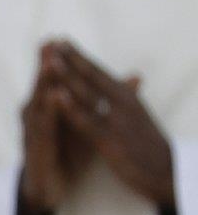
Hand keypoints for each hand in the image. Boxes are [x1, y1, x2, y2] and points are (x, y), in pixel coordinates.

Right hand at [21, 53, 90, 211]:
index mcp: (49, 111)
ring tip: (47, 64)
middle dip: (43, 65)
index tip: (60, 38)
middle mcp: (37, 119)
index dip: (55, 61)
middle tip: (48, 42)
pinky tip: (50, 100)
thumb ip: (104, 101)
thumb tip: (135, 78)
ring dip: (42, 85)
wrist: (48, 190)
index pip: (52, 82)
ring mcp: (34, 135)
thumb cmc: (66, 155)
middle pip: (41, 87)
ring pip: (38, 105)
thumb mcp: (87, 125)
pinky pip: (42, 130)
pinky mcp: (36, 152)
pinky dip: (46, 114)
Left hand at [46, 40, 174, 205]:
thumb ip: (129, 97)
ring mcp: (116, 120)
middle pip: (92, 77)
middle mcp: (123, 102)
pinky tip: (56, 96)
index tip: (61, 41)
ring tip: (48, 61)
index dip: (80, 57)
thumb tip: (128, 79)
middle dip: (70, 59)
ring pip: (87, 95)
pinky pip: (87, 121)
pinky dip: (71, 108)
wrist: (167, 172)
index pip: (99, 72)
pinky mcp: (111, 140)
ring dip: (67, 77)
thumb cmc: (149, 146)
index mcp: (127, 97)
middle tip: (50, 41)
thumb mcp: (139, 116)